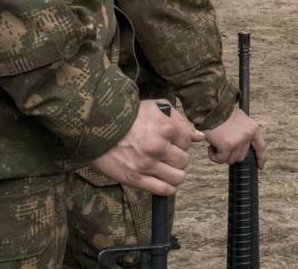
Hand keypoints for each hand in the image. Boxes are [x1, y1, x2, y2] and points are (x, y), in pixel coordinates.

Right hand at [90, 100, 204, 195]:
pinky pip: (163, 190)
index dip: (182, 142)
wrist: (97, 127)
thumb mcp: (157, 108)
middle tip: (168, 155)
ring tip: (167, 169)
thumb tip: (199, 136)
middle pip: (183, 160)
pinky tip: (165, 182)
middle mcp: (158, 147)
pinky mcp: (135, 178)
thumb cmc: (130, 115)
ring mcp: (147, 164)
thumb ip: (180, 121)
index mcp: (166, 128)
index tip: (173, 142)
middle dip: (178, 158)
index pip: (188, 142)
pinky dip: (168, 188)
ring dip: (175, 174)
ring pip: (177, 177)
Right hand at [204, 107, 267, 167]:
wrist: (211, 108)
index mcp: (254, 129)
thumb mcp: (241, 119)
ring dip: (221, 154)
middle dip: (230, 153)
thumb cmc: (223, 114)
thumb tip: (242, 148)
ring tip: (217, 141)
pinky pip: (220, 159)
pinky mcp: (227, 146)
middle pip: (241, 156)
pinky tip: (211, 145)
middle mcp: (248, 135)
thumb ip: (244, 132)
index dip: (261, 158)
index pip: (261, 147)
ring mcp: (238, 141)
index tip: (260, 166)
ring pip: (230, 159)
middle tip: (222, 142)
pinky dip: (213, 155)